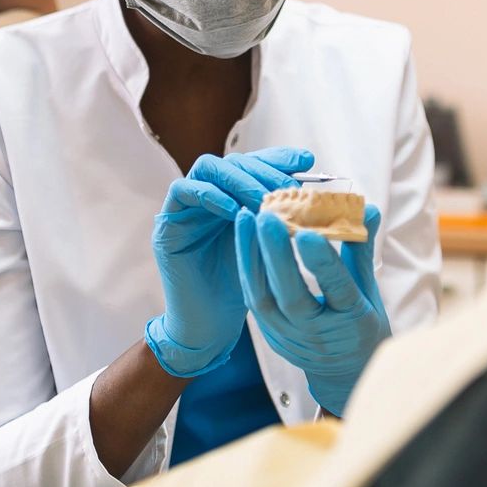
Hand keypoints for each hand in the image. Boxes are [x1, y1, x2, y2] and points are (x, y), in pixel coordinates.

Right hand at [144, 147, 313, 377]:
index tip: (306, 162)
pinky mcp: (168, 225)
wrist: (215, 328)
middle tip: (285, 187)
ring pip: (207, 168)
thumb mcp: (274, 248)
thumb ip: (287, 218)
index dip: (278, 158)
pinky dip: (209, 194)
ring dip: (238, 179)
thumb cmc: (248, 291)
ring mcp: (186, 209)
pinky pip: (182, 191)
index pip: (254, 163)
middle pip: (232, 161)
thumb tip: (317, 190)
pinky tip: (234, 210)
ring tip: (263, 199)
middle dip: (261, 169)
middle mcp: (209, 198)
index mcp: (233, 199)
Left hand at [236, 203, 389, 415]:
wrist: (344, 373)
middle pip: (292, 297)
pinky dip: (246, 268)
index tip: (309, 233)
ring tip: (245, 218)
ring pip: (264, 299)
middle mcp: (318, 334)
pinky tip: (242, 238)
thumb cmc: (361, 324)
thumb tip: (366, 208)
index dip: (324, 263)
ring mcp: (289, 339)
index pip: (338, 291)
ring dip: (251, 257)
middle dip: (277, 257)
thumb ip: (361, 250)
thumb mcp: (369, 292)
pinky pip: (254, 300)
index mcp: (353, 321)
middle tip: (267, 217)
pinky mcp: (270, 336)